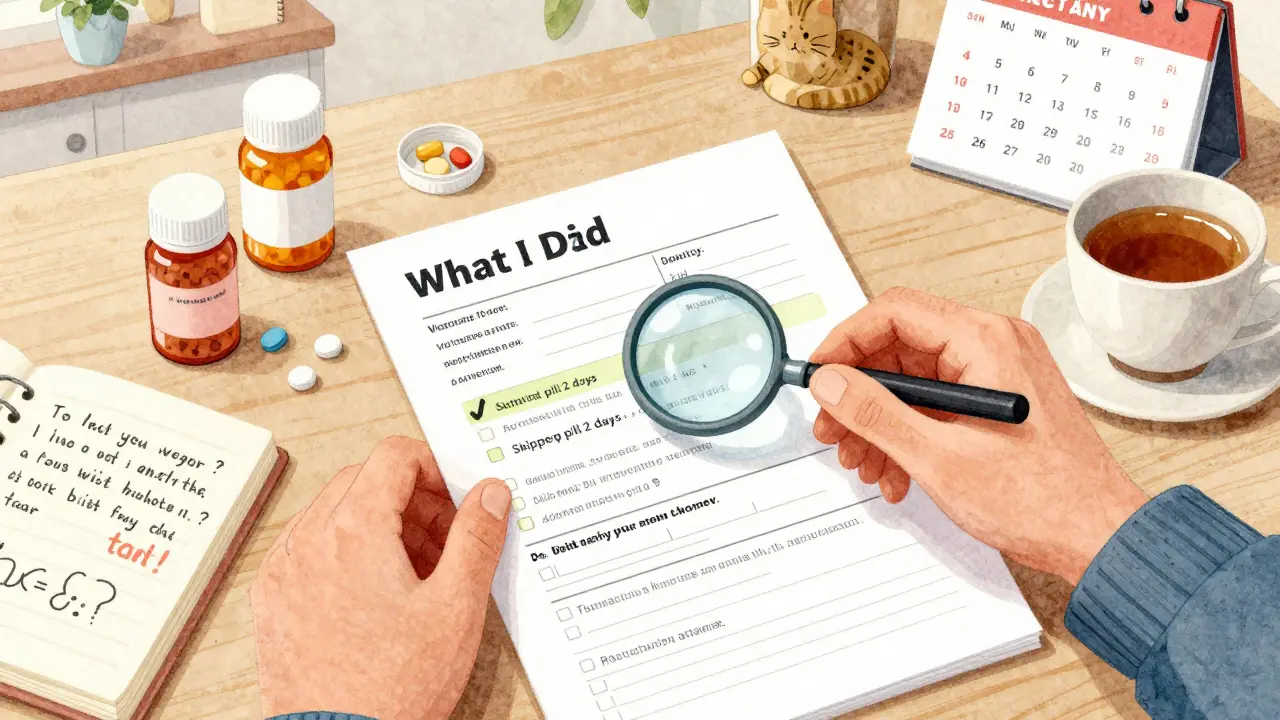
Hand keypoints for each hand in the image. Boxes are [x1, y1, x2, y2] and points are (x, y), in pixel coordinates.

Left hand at [251, 437, 511, 719]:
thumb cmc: (392, 689)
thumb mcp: (455, 607)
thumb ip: (477, 538)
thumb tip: (489, 494)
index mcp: (354, 530)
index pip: (394, 456)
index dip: (435, 469)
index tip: (456, 499)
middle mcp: (310, 541)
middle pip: (365, 480)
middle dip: (413, 500)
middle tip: (447, 541)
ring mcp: (285, 571)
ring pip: (335, 513)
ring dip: (381, 525)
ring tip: (417, 575)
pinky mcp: (274, 601)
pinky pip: (310, 549)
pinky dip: (346, 553)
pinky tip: (378, 594)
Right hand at [808, 287, 1147, 584]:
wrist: (1098, 536)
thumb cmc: (1044, 499)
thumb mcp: (939, 457)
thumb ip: (876, 412)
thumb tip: (830, 381)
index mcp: (985, 341)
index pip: (893, 312)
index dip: (845, 342)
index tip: (818, 376)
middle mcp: (995, 345)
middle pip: (900, 347)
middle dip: (859, 394)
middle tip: (833, 430)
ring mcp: (999, 372)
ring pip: (914, 381)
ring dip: (879, 421)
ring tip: (863, 462)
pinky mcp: (998, 401)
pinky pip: (937, 403)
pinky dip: (909, 433)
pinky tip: (896, 473)